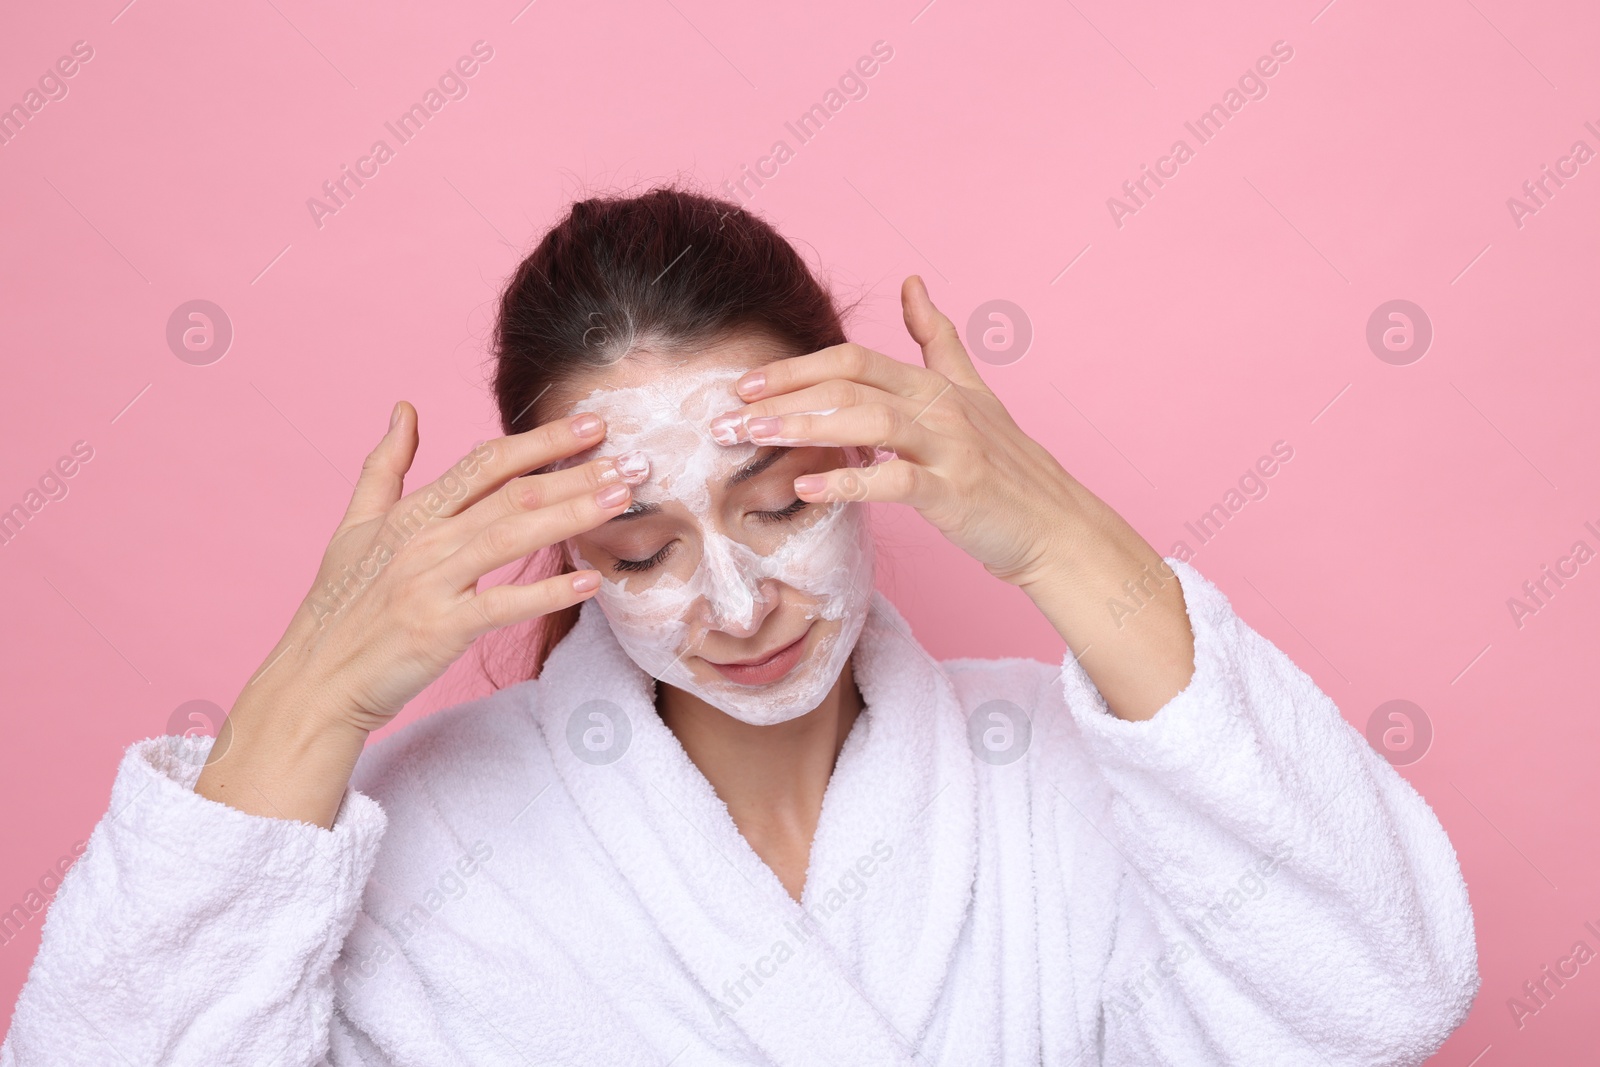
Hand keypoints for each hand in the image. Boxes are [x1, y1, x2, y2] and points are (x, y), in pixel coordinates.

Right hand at [195, 403, 642, 825]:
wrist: (313, 683)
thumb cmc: (339, 608)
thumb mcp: (355, 527)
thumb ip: (385, 466)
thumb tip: (405, 409)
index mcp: (410, 513)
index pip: (486, 463)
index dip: (541, 440)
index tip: (591, 424)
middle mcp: (422, 539)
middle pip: (510, 493)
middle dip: (575, 472)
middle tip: (632, 458)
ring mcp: (430, 583)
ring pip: (512, 536)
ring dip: (572, 514)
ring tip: (622, 499)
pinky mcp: (439, 630)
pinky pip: (503, 604)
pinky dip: (547, 591)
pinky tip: (591, 582)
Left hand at [709, 276, 1194, 721]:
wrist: (1056, 526)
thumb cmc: (1008, 468)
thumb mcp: (974, 393)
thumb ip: (938, 339)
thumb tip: (913, 282)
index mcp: (937, 384)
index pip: (855, 360)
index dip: (798, 367)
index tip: (746, 382)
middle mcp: (942, 407)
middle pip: (852, 382)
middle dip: (784, 394)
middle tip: (727, 412)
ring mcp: (950, 448)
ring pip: (868, 422)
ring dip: (803, 428)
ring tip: (753, 439)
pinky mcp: (956, 493)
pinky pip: (895, 481)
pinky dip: (849, 481)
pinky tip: (808, 488)